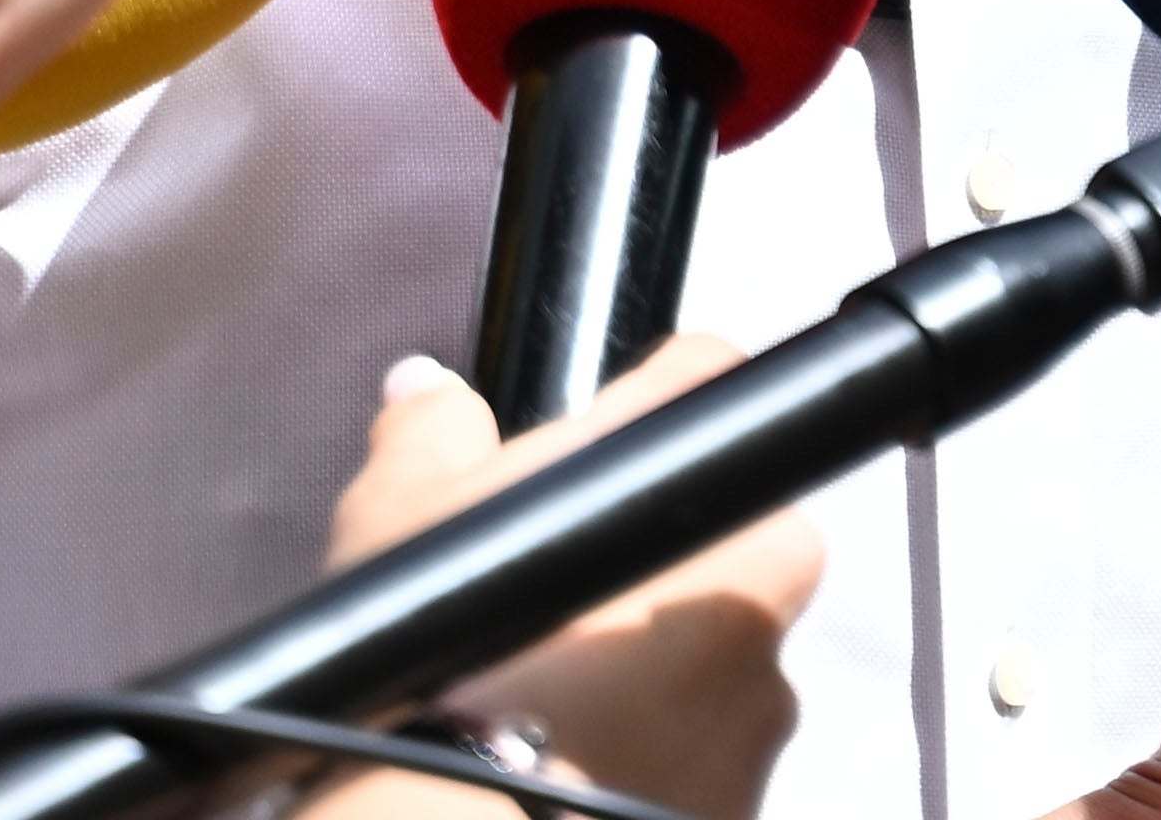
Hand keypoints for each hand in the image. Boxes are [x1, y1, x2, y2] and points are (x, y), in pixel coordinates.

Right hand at [294, 345, 818, 819]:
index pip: (697, 382)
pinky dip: (651, 760)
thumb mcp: (394, 524)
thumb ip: (429, 433)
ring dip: (651, 674)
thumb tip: (430, 394)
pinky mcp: (753, 797)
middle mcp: (766, 573)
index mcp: (698, 472)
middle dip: (641, 565)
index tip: (586, 454)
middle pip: (710, 536)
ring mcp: (766, 696)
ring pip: (711, 658)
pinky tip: (568, 772)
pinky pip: (702, 758)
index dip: (634, 410)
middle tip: (543, 613)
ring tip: (542, 710)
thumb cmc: (429, 677)